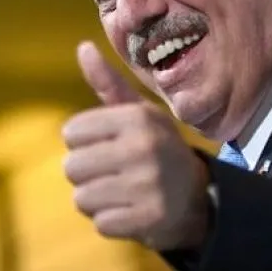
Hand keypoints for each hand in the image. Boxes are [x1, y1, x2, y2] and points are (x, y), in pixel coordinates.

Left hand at [62, 41, 210, 251]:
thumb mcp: (139, 114)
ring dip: (97, 200)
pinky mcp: (149, 219)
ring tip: (121, 193)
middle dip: (86, 175)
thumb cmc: (157, 149)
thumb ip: (107, 84)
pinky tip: (131, 212)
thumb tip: (82, 47)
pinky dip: (111, 222)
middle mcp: (143, 147)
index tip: (108, 146)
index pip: (71, 132)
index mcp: (137, 117)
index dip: (84, 143)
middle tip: (114, 174)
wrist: (199, 198)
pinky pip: (100, 223)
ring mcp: (147, 185)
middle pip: (71, 167)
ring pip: (82, 198)